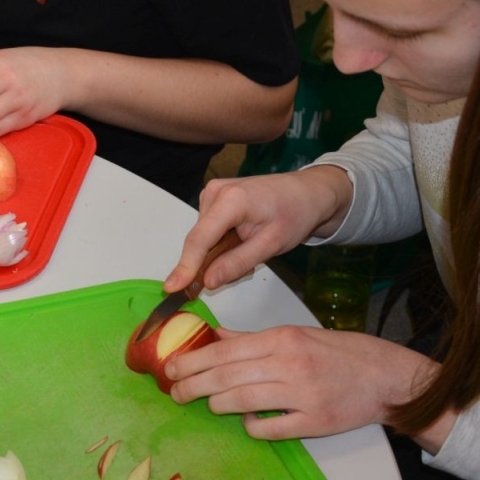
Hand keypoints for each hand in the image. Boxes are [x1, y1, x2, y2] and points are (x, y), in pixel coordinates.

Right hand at [163, 166, 352, 294]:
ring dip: (222, 252)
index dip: (185, 267)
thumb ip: (237, 263)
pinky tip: (245, 239)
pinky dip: (223, 242)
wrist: (307, 193)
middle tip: (249, 265)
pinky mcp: (215, 198)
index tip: (172, 288)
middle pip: (200, 239)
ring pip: (205, 237)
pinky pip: (210, 229)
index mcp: (230, 200)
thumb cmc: (295, 214)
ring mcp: (213, 193)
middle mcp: (215, 192)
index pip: (199, 239)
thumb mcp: (271, 245)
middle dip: (215, 260)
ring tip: (253, 247)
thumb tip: (207, 281)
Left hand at [164, 325, 441, 440]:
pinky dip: (252, 426)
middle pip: (227, 376)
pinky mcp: (315, 423)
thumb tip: (215, 337)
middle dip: (193, 385)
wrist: (386, 377)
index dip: (193, 361)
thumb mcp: (295, 336)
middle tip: (175, 392)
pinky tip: (246, 421)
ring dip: (217, 404)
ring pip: (243, 400)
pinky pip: (271, 427)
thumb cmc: (340, 354)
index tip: (171, 368)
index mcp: (282, 340)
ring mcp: (302, 395)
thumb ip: (253, 340)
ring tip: (204, 404)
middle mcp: (289, 365)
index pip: (225, 351)